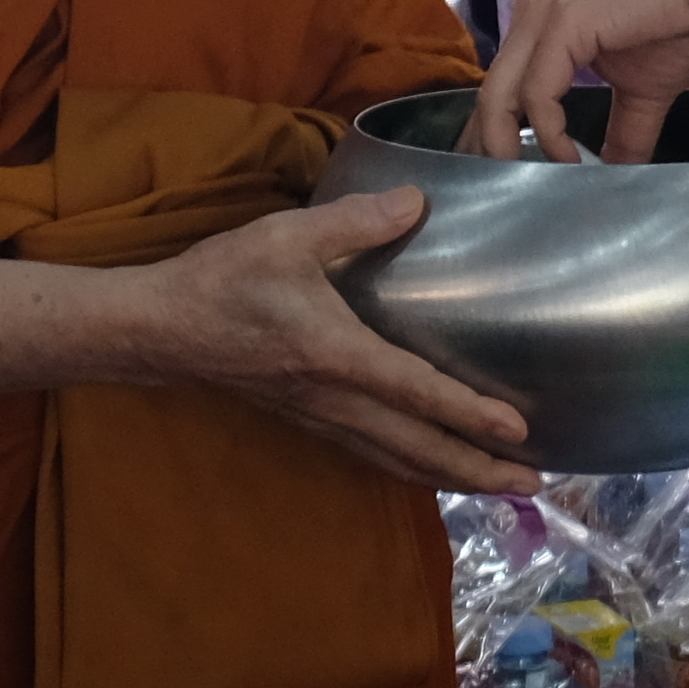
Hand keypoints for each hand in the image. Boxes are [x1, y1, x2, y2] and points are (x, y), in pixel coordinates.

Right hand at [151, 189, 534, 490]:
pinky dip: (412, 466)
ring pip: (396, 459)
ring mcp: (319, 416)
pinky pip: (371, 453)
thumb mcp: (285, 236)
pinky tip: (432, 467)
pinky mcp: (307, 419)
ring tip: (499, 485)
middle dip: (477, 468)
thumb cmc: (219, 281)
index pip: (416, 391)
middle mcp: (334, 398)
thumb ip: (354, 221)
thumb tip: (415, 202)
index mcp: (335, 355)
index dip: (470, 413)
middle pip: (417, 448)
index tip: (520, 431)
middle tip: (533, 481)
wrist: (155, 329)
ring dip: (451, 475)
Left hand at [468, 0, 688, 164]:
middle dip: (488, 146)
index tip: (504, 177)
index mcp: (542, 25)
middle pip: (490, 92)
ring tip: (529, 182)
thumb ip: (621, 133)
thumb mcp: (641, 92)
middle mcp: (531, 14)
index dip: (496, 134)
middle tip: (501, 193)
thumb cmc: (679, 22)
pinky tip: (570, 158)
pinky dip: (549, 130)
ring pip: (499, 93)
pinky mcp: (561, 23)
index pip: (501, 86)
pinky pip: (537, 91)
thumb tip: (613, 177)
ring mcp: (542, 16)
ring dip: (507, 144)